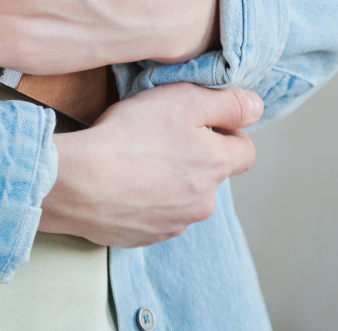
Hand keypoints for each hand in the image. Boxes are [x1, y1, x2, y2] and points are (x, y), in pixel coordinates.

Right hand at [39, 83, 261, 246]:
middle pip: (211, 174)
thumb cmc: (131, 136)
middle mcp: (203, 203)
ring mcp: (173, 225)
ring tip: (135, 157)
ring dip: (169, 179)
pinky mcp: (144, 237)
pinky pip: (154, 214)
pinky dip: (144, 198)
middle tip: (158, 133)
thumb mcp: (183, 100)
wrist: (81, 182)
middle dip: (193, 155)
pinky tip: (121, 180)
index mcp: (216, 167)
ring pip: (183, 196)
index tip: (197, 119)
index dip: (226, 130)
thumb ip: (226, 102)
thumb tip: (256, 107)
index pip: (245, 151)